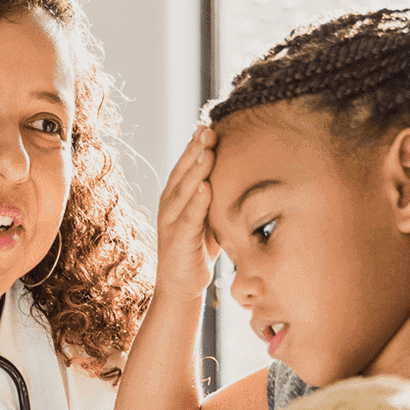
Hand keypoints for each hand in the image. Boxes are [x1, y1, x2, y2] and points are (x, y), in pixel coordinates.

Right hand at [155, 126, 218, 300]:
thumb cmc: (198, 247)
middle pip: (182, 171)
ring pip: (183, 191)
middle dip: (195, 150)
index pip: (185, 165)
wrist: (180, 284)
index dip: (195, 145)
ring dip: (195, 171)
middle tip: (207, 129)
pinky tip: (206, 189)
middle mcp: (168, 204)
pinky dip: (196, 203)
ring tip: (206, 151)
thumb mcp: (208, 216)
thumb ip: (216, 195)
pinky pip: (187, 218)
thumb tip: (241, 172)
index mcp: (175, 195)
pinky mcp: (176, 240)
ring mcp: (169, 221)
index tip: (209, 124)